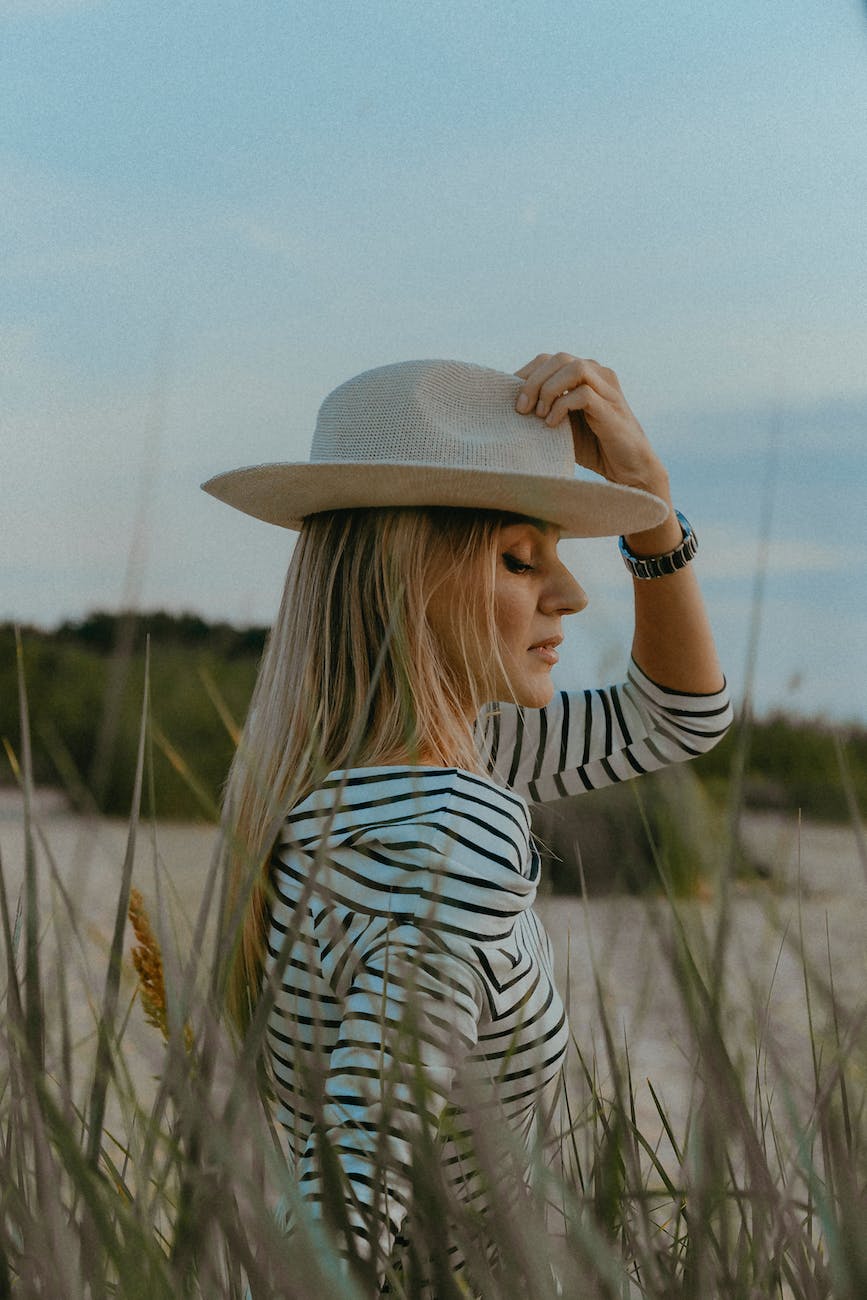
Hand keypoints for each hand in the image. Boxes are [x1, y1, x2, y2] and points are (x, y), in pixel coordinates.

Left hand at [514, 352, 670, 501]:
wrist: (627, 469)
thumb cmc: (592, 446)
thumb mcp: (560, 424)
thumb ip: (542, 410)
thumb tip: (508, 407)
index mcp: (584, 374)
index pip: (548, 359)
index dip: (525, 374)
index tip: (510, 399)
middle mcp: (598, 374)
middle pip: (558, 358)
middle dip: (533, 381)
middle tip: (521, 409)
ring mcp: (608, 389)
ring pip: (574, 367)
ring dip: (549, 389)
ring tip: (538, 414)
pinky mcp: (612, 408)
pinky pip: (584, 394)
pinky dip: (563, 406)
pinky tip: (553, 425)